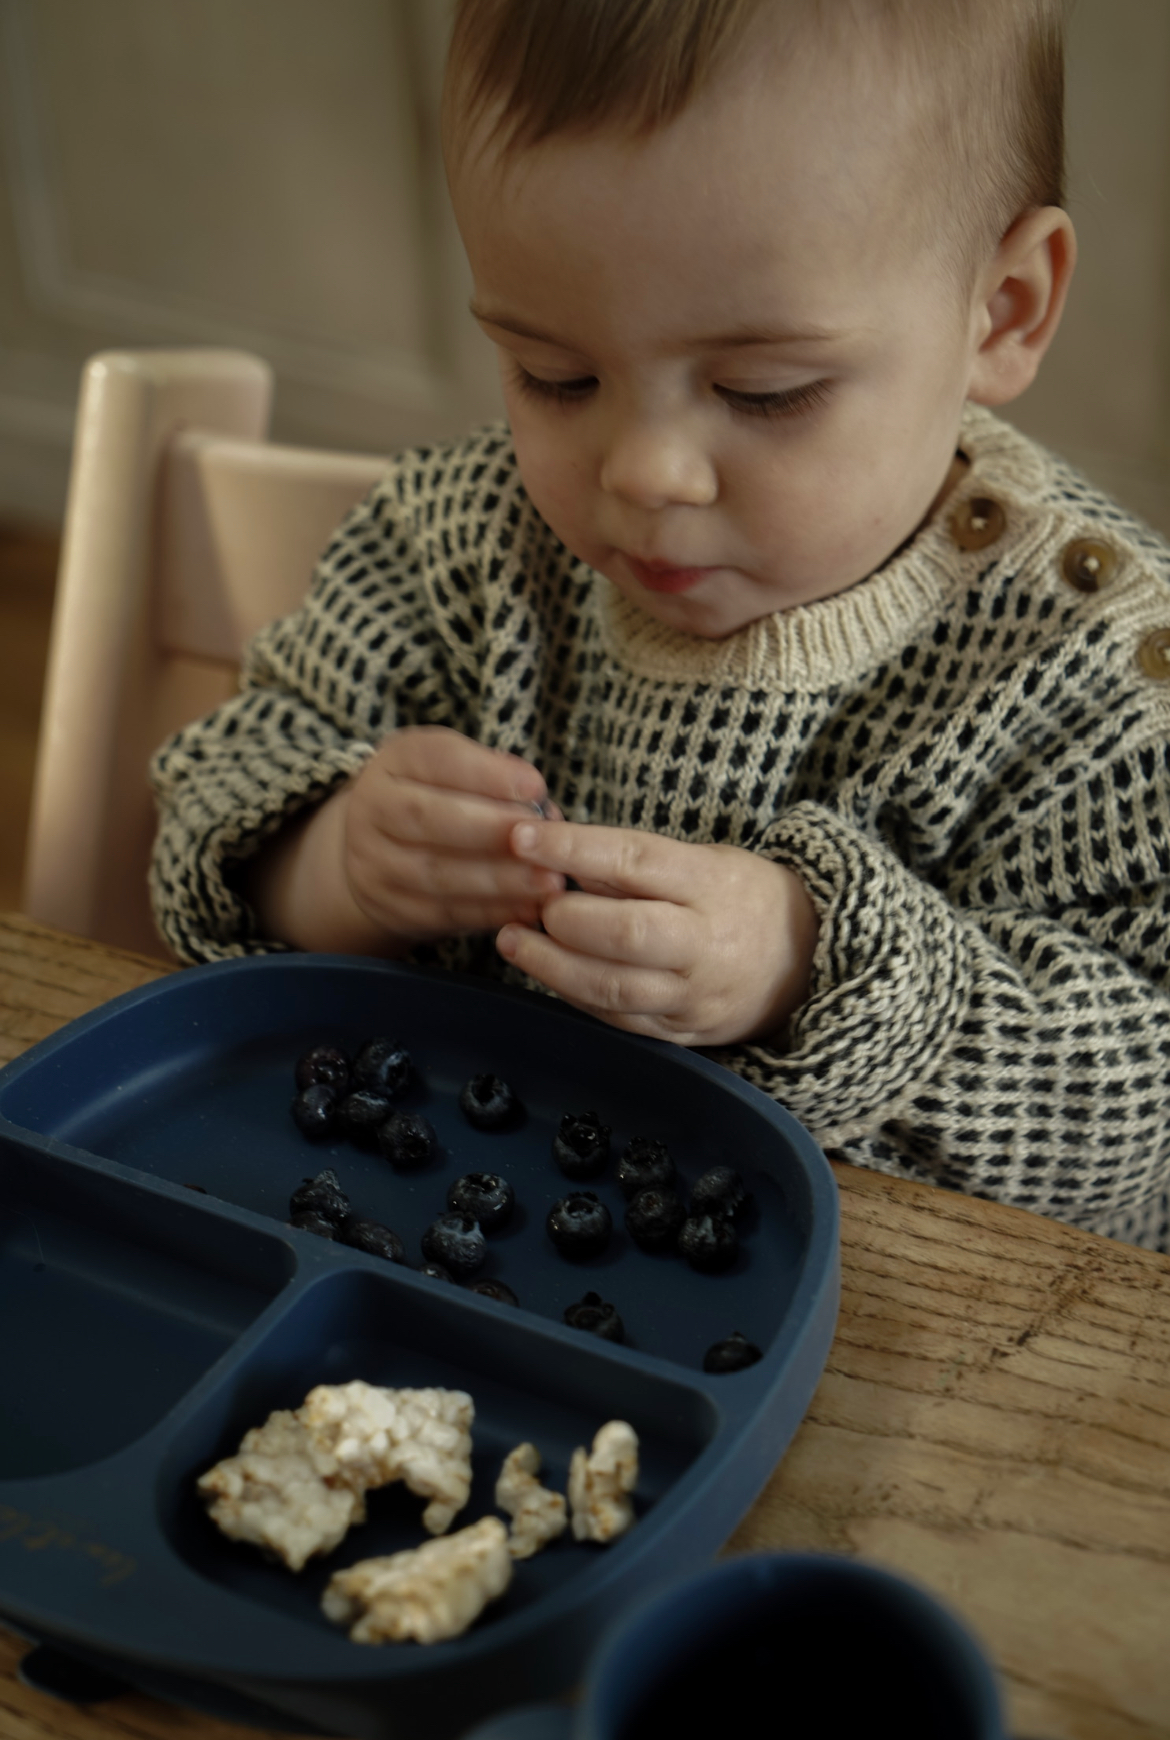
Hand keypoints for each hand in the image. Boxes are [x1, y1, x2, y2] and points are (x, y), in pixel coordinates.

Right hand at [246, 726, 561, 952]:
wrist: (381, 849)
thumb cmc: (438, 798)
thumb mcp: (453, 770)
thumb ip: (492, 775)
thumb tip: (537, 798)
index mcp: (394, 761)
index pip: (434, 760)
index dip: (486, 774)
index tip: (536, 787)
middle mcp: (373, 808)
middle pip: (428, 819)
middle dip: (492, 830)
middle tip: (545, 840)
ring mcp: (374, 862)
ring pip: (437, 873)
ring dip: (499, 880)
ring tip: (547, 880)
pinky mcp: (390, 906)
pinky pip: (443, 912)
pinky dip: (490, 912)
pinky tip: (528, 908)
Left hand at [495, 822, 818, 1046]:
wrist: (807, 965)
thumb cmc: (743, 900)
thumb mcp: (706, 862)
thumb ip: (635, 866)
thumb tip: (558, 854)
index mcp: (711, 885)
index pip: (635, 861)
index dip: (574, 850)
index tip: (523, 838)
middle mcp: (704, 944)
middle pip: (626, 934)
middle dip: (566, 919)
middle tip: (531, 903)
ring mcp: (693, 995)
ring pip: (614, 987)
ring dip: (552, 966)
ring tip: (513, 941)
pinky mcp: (681, 1033)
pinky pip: (618, 1018)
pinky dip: (574, 995)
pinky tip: (547, 973)